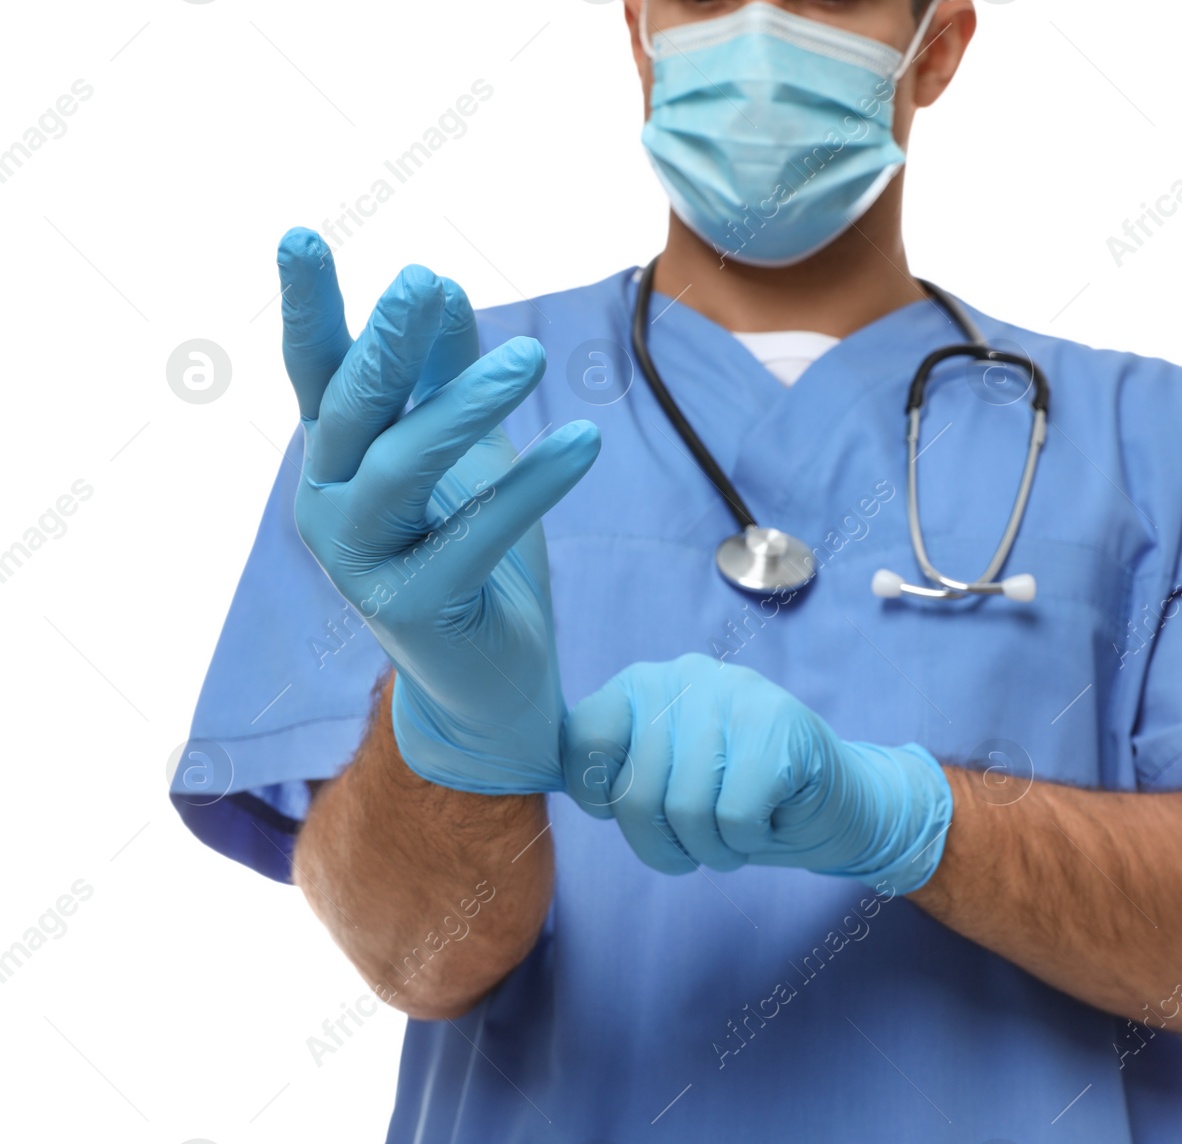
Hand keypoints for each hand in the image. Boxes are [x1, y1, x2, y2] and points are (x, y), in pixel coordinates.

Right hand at [278, 227, 599, 793]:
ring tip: (532, 358)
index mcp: (338, 459)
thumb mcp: (465, 452)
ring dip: (464, 407)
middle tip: (424, 283)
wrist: (490, 676)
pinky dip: (531, 486)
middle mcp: (330, 504)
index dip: (308, 306)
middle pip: (351, 411)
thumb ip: (445, 376)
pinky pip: (474, 534)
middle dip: (385, 345)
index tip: (298, 235)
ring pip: (402, 468)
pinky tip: (583, 442)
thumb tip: (439, 285)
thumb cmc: (473, 551)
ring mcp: (361, 561)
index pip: (315, 371)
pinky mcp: (411, 606)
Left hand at [561, 654, 952, 891]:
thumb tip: (548, 774)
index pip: (583, 740)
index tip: (635, 810)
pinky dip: (748, 840)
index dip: (602, 797)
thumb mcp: (666, 778)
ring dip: (712, 847)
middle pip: (635, 794)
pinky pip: (733, 816)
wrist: (839, 804)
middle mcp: (685, 677)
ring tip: (737, 829)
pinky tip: (769, 818)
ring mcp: (735, 696)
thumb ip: (616, 768)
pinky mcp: (779, 727)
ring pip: (685, 810)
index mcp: (645, 685)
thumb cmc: (741, 799)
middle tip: (701, 842)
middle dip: (666, 844)